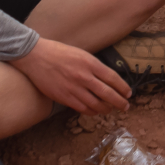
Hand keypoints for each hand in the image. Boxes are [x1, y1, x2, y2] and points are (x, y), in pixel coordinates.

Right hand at [15, 37, 130, 114]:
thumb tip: (108, 79)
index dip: (123, 88)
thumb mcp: (82, 54)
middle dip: (120, 102)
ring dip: (106, 109)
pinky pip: (82, 108)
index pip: (113, 78)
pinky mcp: (64, 97)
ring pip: (96, 104)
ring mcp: (74, 88)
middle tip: (125, 107)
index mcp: (90, 63)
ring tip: (111, 110)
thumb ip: (94, 67)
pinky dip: (92, 111)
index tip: (128, 93)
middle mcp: (84, 77)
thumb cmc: (59, 53)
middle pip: (108, 94)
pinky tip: (95, 111)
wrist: (36, 56)